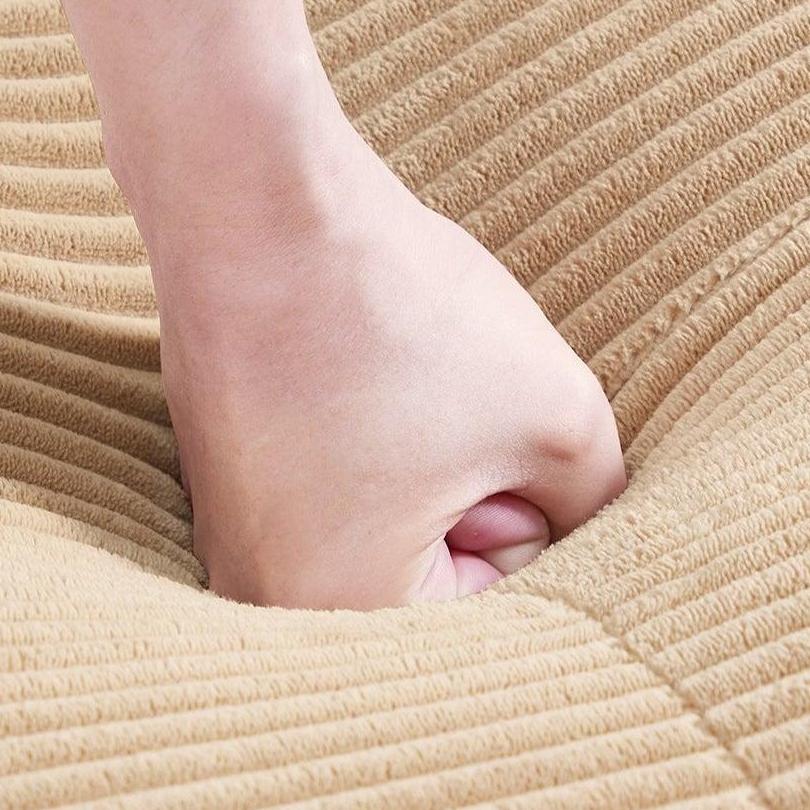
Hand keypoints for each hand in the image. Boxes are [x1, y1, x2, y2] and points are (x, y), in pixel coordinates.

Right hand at [121, 93, 626, 609]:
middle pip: (432, 576)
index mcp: (343, 611)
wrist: (252, 198)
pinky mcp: (214, 476)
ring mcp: (225, 538)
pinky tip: (353, 366)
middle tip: (452, 402)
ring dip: (417, 463)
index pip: (497, 604)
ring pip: (380, 527)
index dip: (524, 505)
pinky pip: (321, 487)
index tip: (492, 428)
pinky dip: (357, 436)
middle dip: (468, 492)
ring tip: (398, 381)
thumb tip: (580, 535)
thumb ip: (595, 508)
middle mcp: (261, 600)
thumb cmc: (397, 314)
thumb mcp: (558, 417)